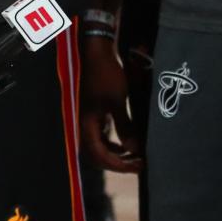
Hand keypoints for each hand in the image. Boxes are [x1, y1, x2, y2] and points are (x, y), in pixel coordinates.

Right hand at [80, 33, 140, 172]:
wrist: (94, 54)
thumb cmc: (106, 76)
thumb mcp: (118, 101)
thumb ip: (125, 127)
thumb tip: (135, 149)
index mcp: (86, 123)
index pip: (99, 154)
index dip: (119, 164)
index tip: (139, 166)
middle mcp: (82, 124)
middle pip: (95, 154)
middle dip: (117, 162)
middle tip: (139, 164)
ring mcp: (86, 119)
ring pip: (97, 146)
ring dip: (115, 153)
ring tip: (135, 155)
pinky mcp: (91, 113)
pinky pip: (99, 135)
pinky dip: (112, 142)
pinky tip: (126, 142)